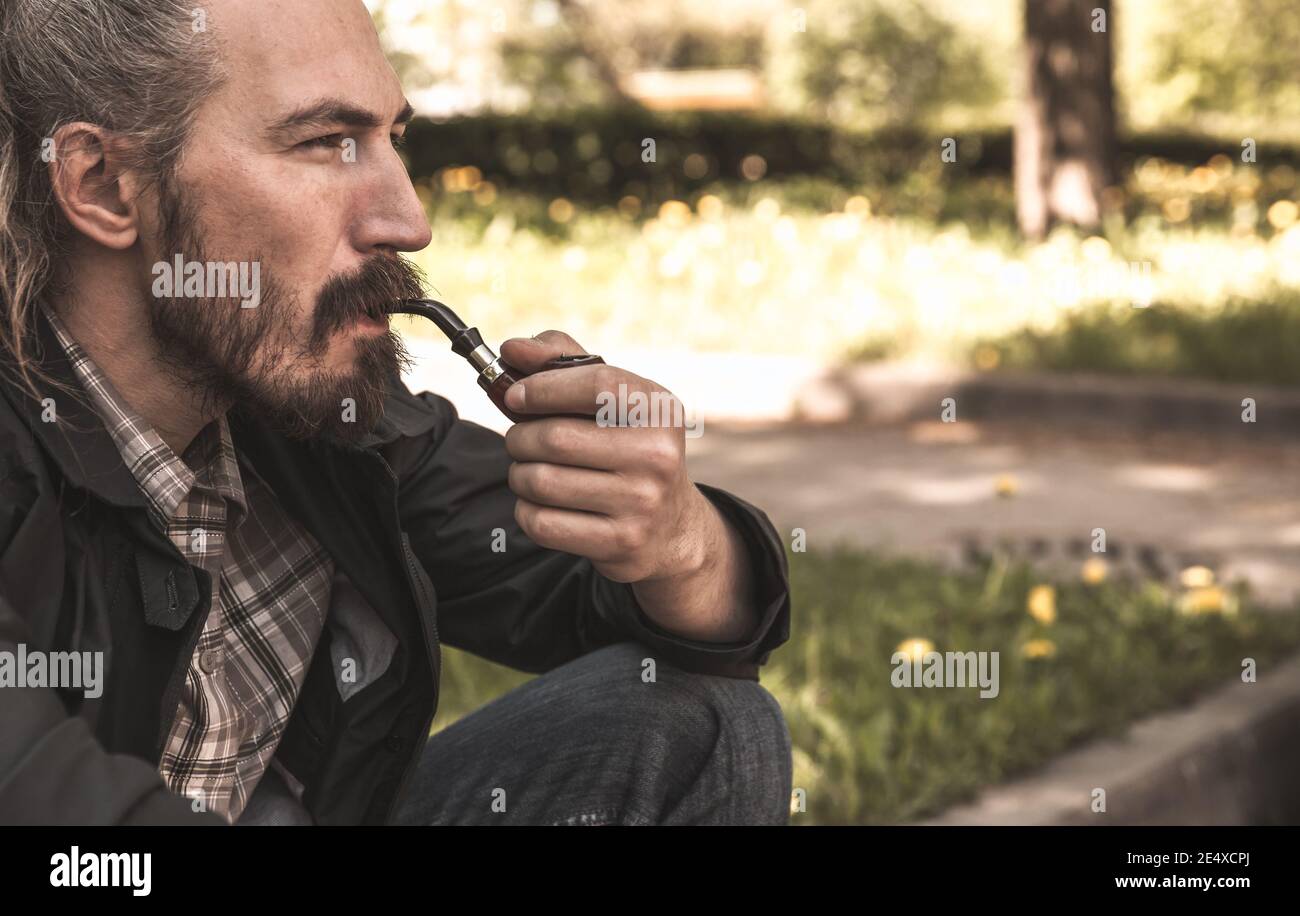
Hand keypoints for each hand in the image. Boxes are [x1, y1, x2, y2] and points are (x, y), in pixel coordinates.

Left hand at [500, 330, 712, 584]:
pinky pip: (542, 523)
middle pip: (554, 438)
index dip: (543, 388)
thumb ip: (562, 362)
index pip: (595, 385)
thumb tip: (512, 350)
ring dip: (520, 475)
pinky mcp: (620, 543)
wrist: (670, 529)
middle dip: (520, 438)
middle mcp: (658, 456)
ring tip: (532, 473)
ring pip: (540, 482)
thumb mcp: (613, 400)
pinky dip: (526, 511)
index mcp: (659, 411)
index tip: (514, 396)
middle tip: (521, 441)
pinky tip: (541, 505)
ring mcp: (642, 503)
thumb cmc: (627, 449)